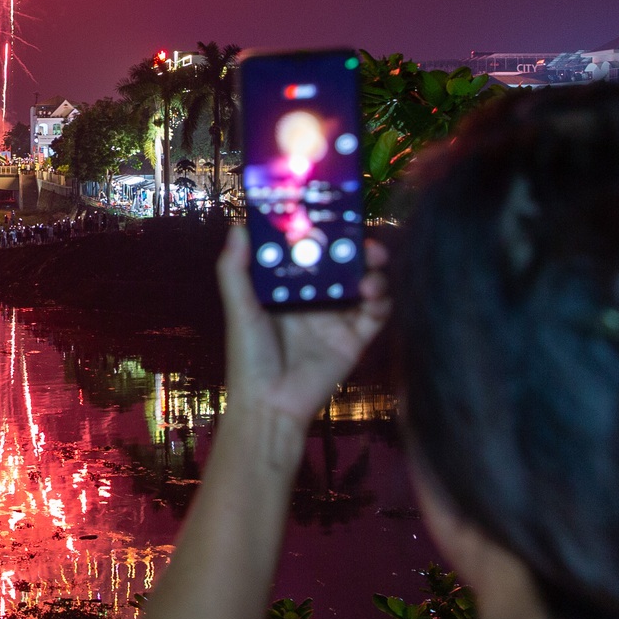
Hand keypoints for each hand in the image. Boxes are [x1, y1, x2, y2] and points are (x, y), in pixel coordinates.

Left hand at [215, 225, 387, 461]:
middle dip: (358, 248)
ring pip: (364, 283)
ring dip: (373, 272)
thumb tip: (239, 226)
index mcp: (288, 285)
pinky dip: (382, 301)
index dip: (324, 232)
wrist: (271, 404)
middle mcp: (315, 297)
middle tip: (364, 242)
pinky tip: (375, 297)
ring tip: (371, 272)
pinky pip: (375, 315)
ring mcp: (337, 317)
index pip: (310, 249)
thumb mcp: (239, 308)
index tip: (333, 214)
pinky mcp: (354, 339)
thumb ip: (235, 269)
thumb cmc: (249, 356)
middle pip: (344, 263)